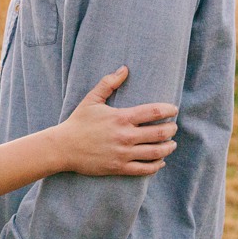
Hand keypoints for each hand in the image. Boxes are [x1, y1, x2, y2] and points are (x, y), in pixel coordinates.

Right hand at [56, 66, 178, 176]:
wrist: (63, 147)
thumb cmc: (78, 122)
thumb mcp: (92, 99)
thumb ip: (108, 83)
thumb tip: (124, 69)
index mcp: (121, 117)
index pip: (154, 112)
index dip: (168, 110)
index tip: (174, 109)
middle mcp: (125, 136)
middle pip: (160, 133)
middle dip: (171, 130)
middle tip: (174, 127)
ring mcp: (123, 153)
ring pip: (156, 152)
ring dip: (168, 148)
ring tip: (172, 144)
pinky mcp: (119, 168)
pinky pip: (145, 169)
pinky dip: (157, 165)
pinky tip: (160, 161)